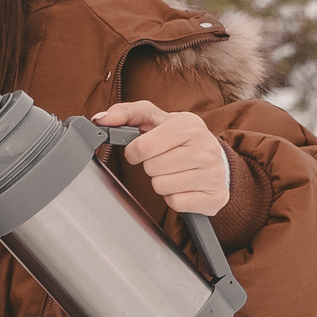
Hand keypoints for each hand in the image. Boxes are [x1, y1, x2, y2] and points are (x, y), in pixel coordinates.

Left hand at [92, 101, 229, 215]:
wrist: (216, 159)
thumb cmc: (180, 138)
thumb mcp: (156, 119)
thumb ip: (127, 113)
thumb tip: (101, 119)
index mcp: (190, 125)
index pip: (143, 147)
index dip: (135, 152)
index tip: (141, 150)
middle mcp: (206, 148)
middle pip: (152, 168)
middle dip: (151, 166)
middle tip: (163, 161)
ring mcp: (213, 174)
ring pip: (162, 187)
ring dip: (161, 182)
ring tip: (174, 172)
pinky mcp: (215, 197)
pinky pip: (176, 203)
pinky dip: (174, 197)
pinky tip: (184, 186)